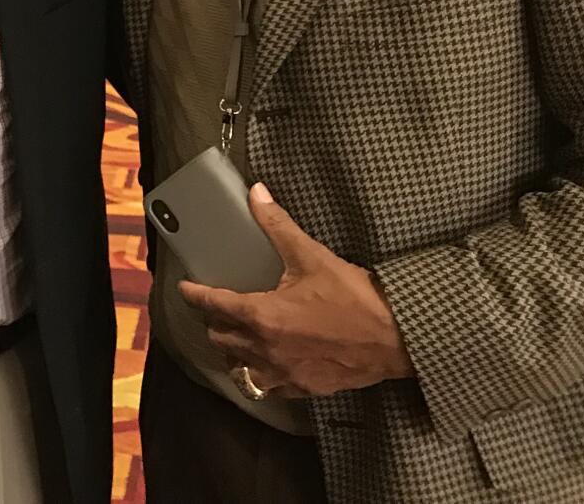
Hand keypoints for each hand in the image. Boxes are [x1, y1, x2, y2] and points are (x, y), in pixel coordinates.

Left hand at [177, 183, 413, 397]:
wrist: (397, 339)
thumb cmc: (354, 297)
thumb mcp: (312, 256)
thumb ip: (278, 225)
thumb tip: (256, 193)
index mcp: (262, 316)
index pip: (213, 305)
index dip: (194, 295)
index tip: (185, 288)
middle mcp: (265, 350)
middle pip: (220, 338)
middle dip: (213, 321)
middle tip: (218, 306)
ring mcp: (284, 374)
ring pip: (241, 368)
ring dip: (234, 351)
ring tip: (238, 334)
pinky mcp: (304, 390)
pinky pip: (269, 387)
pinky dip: (262, 374)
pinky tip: (269, 361)